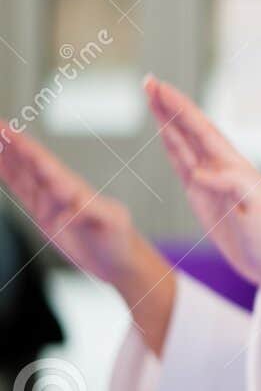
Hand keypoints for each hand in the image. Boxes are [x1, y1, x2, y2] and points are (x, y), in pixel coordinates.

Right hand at [0, 124, 174, 351]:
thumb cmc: (120, 239)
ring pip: (22, 173)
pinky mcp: (43, 213)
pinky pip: (21, 190)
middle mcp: (59, 190)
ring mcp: (50, 200)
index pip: (45, 164)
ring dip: (6, 155)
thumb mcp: (111, 224)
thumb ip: (92, 212)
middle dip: (11, 143)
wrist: (119, 259)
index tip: (9, 132)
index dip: (26, 148)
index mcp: (73, 188)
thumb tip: (68, 211)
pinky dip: (8, 175)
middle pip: (30, 162)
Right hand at [145, 76, 260, 298]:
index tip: (162, 89)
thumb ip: (235, 186)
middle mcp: (224, 168)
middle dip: (171, 106)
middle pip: (192, 130)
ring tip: (151, 95)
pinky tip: (163, 130)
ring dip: (168, 120)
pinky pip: (183, 164)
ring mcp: (212, 180)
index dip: (183, 110)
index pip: (204, 132)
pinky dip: (172, 145)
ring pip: (185, 142)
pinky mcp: (203, 195)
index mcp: (238, 168)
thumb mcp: (259, 212)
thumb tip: (202, 172)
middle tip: (149, 81)